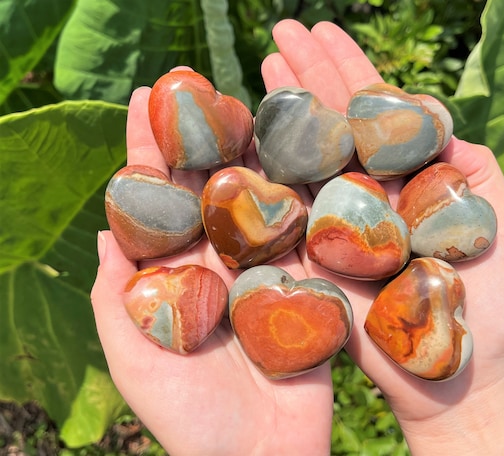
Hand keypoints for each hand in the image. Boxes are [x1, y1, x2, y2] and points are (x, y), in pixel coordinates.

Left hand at [91, 84, 332, 455]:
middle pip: (206, 188)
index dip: (149, 150)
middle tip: (195, 83)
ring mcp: (263, 268)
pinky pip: (304, 231)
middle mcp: (217, 261)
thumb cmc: (188, 416)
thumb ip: (117, 293)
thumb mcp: (134, 354)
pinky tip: (299, 150)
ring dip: (252, 151)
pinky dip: (301, 192)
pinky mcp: (305, 282)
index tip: (142, 99)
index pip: (157, 200)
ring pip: (256, 199)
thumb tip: (104, 227)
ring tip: (248, 100)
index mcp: (173, 274)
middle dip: (200, 135)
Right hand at [262, 19, 503, 454]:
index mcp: (408, 178)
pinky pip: (285, 210)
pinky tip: (246, 136)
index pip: (375, 111)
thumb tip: (433, 113)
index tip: (324, 30)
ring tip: (264, 65)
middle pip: (333, 124)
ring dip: (284, 111)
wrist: (449, 374)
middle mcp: (367, 193)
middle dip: (308, 75)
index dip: (350, 68)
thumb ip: (470, 166)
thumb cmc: (488, 305)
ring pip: (305, 158)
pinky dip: (265, 173)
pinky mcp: (313, 257)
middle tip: (281, 33)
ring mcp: (336, 222)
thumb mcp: (497, 222)